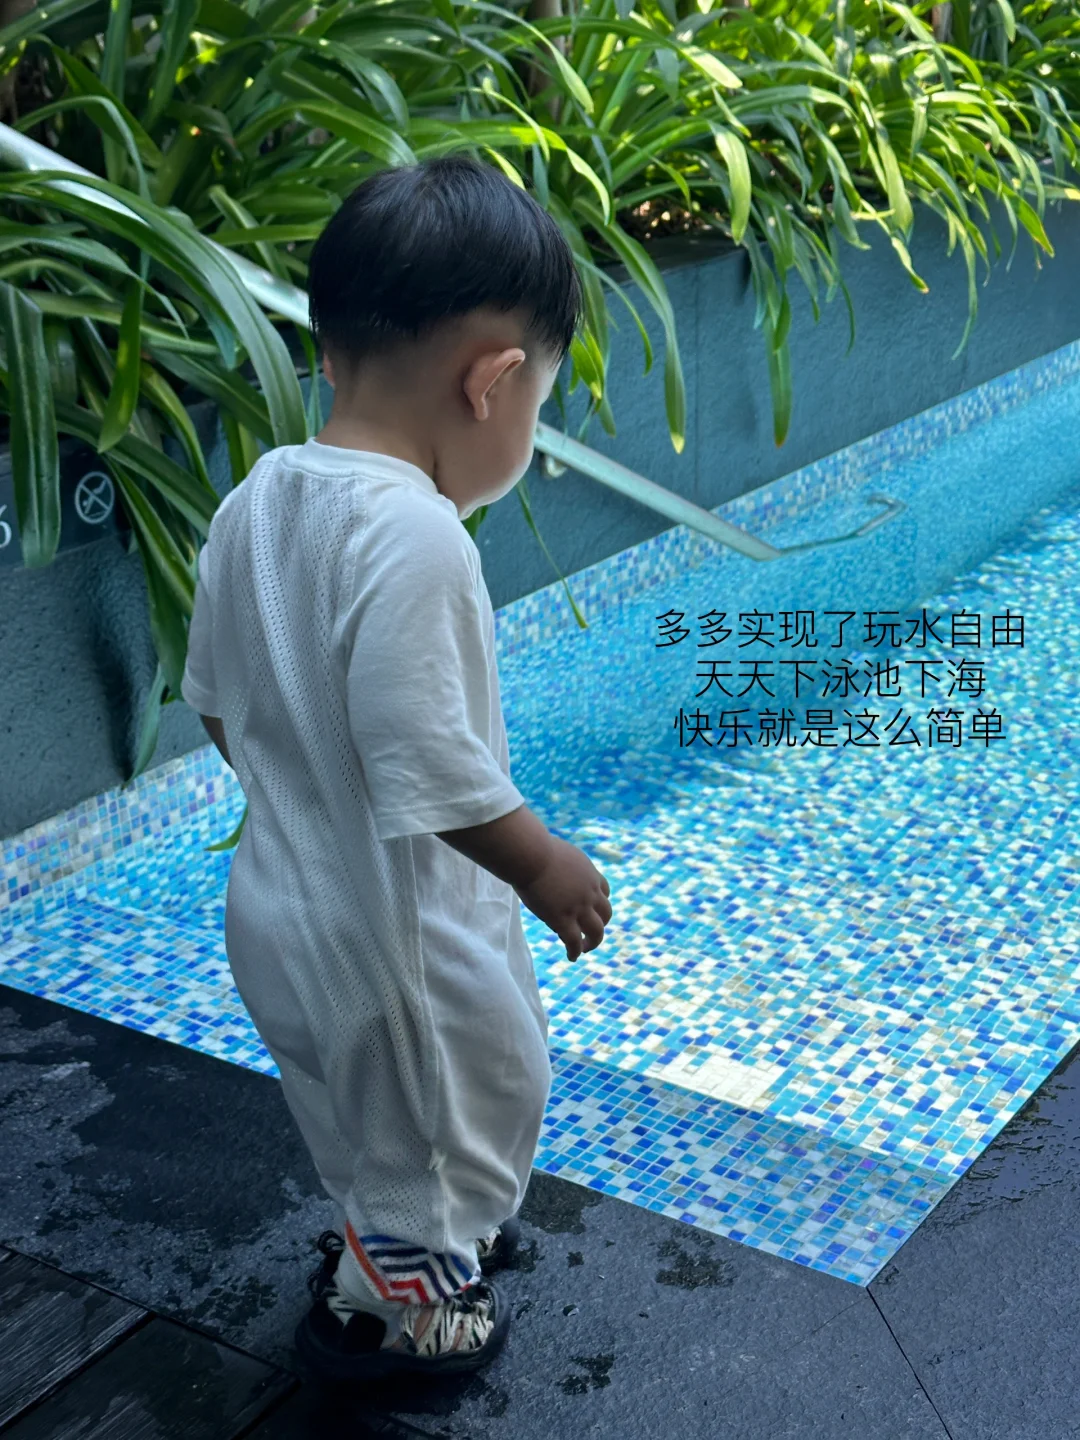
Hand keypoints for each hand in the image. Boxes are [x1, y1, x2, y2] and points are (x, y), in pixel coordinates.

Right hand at [515, 837, 611, 960]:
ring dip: (593, 942)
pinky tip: (571, 957)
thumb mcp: (555, 852)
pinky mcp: (563, 920)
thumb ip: (557, 861)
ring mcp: (579, 907)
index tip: (592, 909)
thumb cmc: (534, 848)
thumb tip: (543, 857)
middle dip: (601, 923)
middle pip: (606, 912)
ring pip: (597, 931)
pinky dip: (575, 951)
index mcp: (589, 872)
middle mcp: (590, 891)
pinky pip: (574, 941)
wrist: (531, 855)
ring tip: (584, 948)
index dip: (599, 901)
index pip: (604, 890)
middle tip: (591, 931)